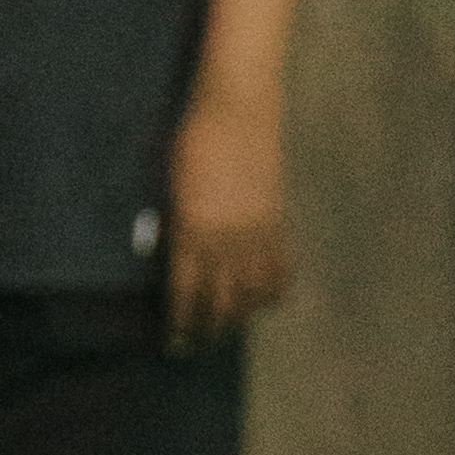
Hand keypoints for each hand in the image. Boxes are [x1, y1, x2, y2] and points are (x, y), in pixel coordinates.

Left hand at [162, 98, 291, 343]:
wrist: (236, 109)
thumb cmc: (192, 141)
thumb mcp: (174, 188)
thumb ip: (177, 228)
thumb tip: (177, 259)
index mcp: (192, 231)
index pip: (186, 293)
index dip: (181, 322)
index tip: (174, 340)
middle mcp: (226, 240)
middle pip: (220, 302)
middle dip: (209, 329)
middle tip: (199, 345)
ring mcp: (257, 233)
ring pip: (252, 294)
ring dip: (240, 317)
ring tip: (229, 328)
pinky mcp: (279, 222)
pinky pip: (280, 269)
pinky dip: (272, 291)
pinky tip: (263, 299)